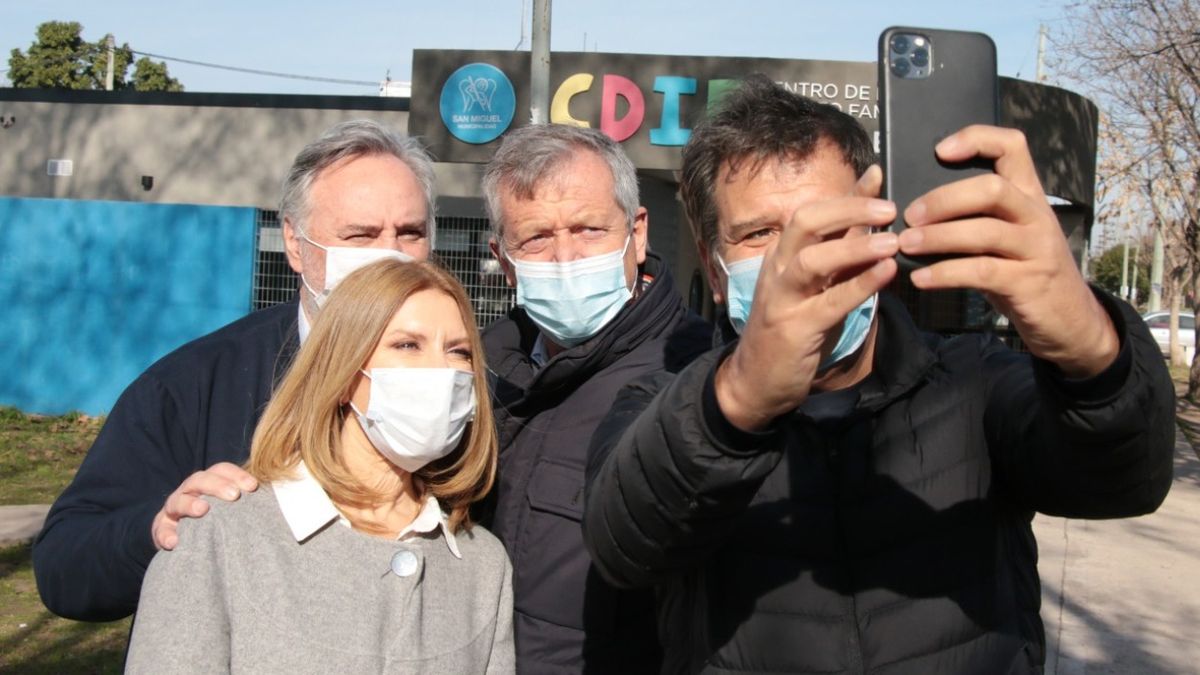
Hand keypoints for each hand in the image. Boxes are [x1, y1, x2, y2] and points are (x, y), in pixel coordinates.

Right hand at [151, 463, 257, 549]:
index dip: (236, 474)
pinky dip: (165, 534)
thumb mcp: (238, 509)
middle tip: (234, 496)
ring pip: (178, 499)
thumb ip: (256, 502)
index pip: (222, 470)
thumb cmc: (223, 521)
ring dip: (190, 503)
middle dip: (217, 485)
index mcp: (211, 482)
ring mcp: (174, 509)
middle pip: (200, 479)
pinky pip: (160, 529)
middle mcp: (191, 491)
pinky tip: (175, 542)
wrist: (191, 540)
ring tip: (203, 510)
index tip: (253, 487)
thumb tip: (296, 494)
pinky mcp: (162, 528)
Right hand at [715, 166, 898, 430]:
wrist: (757, 379)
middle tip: (888, 208)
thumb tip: (874, 214)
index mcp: (783, 254)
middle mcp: (778, 268)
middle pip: (806, 222)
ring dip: (855, 246)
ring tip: (893, 241)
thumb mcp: (819, 284)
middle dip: (848, 209)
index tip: (878, 174)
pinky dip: (859, 285)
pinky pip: (830, 302)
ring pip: (813, 259)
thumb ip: (844, 250)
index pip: (812, 212)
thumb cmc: (794, 327)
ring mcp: (783, 298)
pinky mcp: (795, 329)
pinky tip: (886, 273)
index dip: (847, 193)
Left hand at [896, 126, 1117, 376]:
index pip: (1012, 146)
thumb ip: (976, 216)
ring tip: (904, 245)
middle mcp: (1036, 215)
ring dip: (938, 237)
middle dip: (944, 199)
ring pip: (985, 231)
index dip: (977, 139)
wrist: (1070, 320)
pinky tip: (920, 278)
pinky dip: (945, 273)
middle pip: (992, 189)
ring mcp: (1036, 249)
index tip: (939, 150)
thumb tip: (915, 208)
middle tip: (909, 215)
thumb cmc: (1024, 270)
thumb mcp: (1009, 234)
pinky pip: (981, 272)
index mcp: (1029, 195)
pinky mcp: (1028, 283)